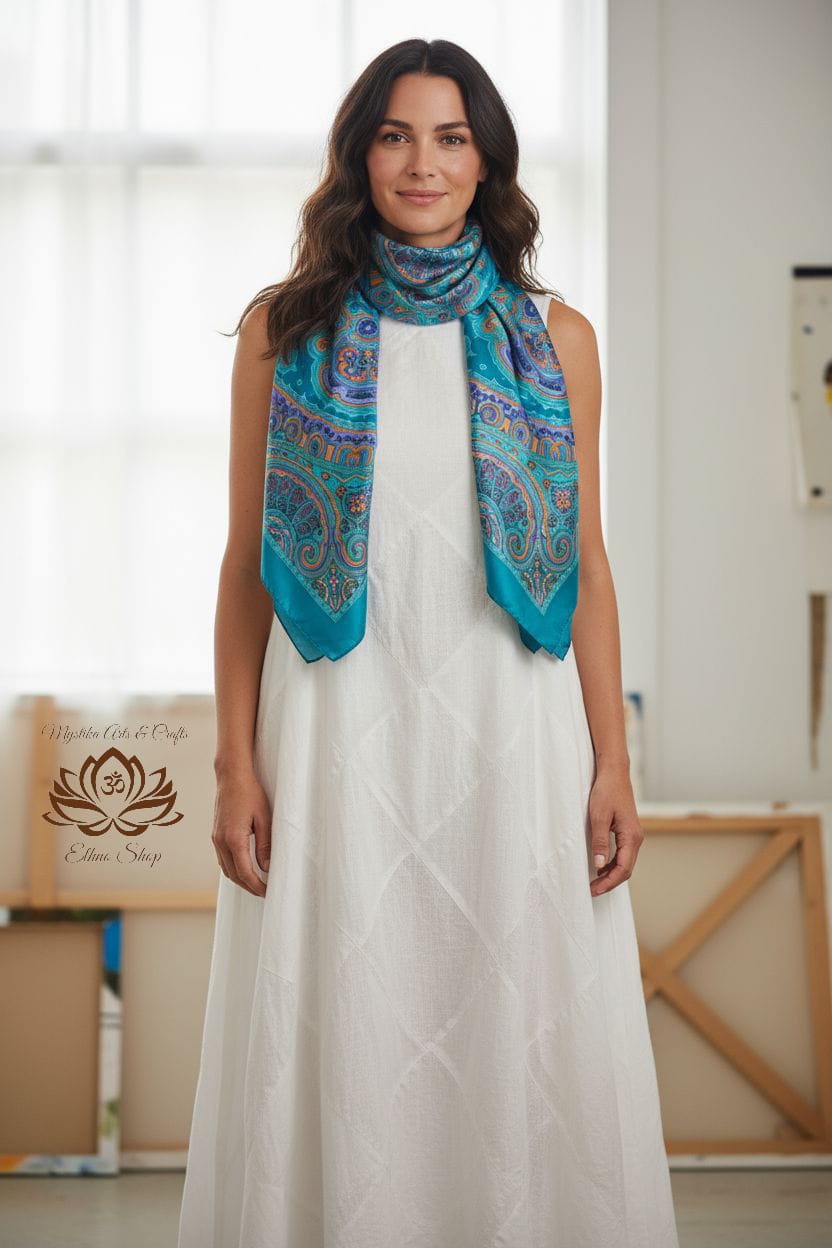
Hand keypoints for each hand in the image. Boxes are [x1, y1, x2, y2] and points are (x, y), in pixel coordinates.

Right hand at [211, 766, 271, 896]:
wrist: (231, 776)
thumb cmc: (250, 793)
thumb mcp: (264, 818)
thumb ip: (265, 845)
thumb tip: (267, 867)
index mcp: (233, 839)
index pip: (245, 872)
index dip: (256, 885)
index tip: (267, 892)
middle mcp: (221, 841)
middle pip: (233, 875)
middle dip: (248, 887)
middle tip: (264, 892)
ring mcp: (216, 838)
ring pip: (226, 869)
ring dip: (240, 880)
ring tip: (256, 884)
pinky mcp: (215, 835)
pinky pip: (222, 859)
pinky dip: (233, 869)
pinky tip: (244, 869)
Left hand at [587, 765, 643, 895]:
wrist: (614, 773)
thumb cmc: (607, 792)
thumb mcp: (598, 817)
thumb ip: (600, 842)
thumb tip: (599, 865)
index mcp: (631, 837)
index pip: (623, 869)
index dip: (608, 882)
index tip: (594, 889)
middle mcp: (636, 839)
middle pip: (626, 870)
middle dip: (610, 882)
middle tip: (592, 890)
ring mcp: (633, 836)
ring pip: (625, 863)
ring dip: (611, 874)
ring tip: (594, 881)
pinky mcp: (628, 832)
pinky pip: (623, 854)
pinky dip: (612, 864)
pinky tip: (601, 866)